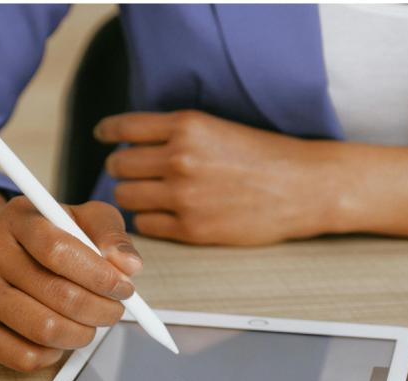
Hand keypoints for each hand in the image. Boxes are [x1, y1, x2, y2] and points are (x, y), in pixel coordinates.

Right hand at [0, 197, 141, 370]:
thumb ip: (112, 235)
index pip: (59, 251)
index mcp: (18, 217)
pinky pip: (23, 356)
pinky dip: (53, 354)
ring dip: (81, 334)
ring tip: (90, 324)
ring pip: (42, 329)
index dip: (99, 276)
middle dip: (100, 309)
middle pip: (56, 294)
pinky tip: (60, 337)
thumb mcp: (87, 220)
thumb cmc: (54, 236)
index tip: (124, 288)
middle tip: (114, 310)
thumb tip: (128, 265)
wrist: (4, 252)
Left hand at [95, 110, 341, 244]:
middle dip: (123, 169)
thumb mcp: (218, 128)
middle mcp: (180, 158)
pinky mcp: (191, 228)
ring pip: (127, 196)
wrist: (303, 187)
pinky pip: (146, 225)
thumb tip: (136, 146)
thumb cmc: (266, 156)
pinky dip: (150, 221)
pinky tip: (166, 215)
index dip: (108, 133)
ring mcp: (183, 196)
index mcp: (186, 126)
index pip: (124, 128)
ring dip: (134, 196)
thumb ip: (177, 134)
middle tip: (135, 174)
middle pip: (119, 165)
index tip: (104, 137)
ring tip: (153, 196)